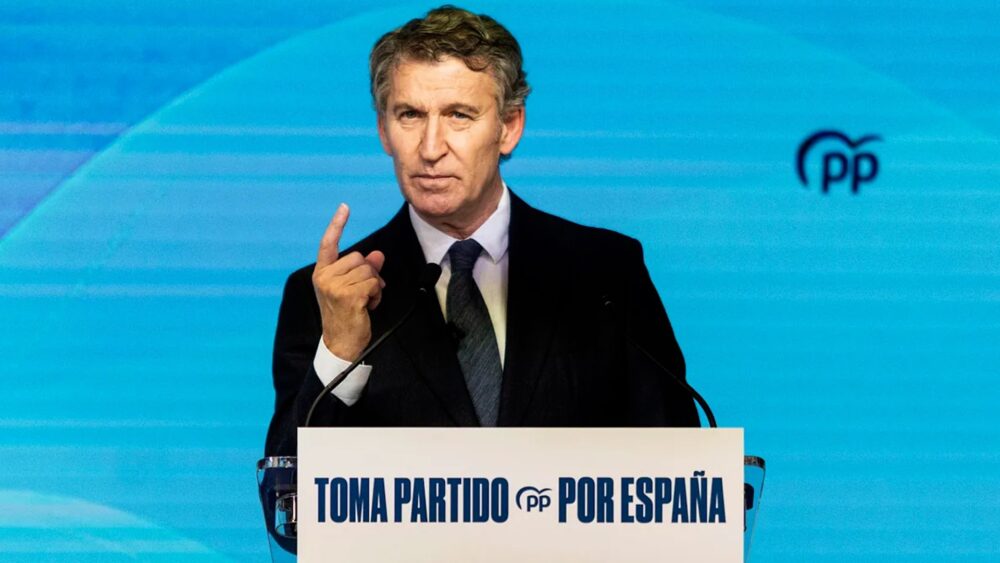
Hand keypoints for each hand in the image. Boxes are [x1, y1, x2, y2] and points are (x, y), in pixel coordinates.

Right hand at [312, 203, 385, 360]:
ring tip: (365, 302)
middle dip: (368, 273)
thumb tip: (378, 255)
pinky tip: (368, 306)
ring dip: (374, 286)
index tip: (345, 207)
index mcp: (322, 273)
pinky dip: (376, 294)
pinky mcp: (348, 295)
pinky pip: (374, 283)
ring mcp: (335, 286)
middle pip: (359, 257)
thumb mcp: (352, 288)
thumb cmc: (346, 315)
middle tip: (364, 293)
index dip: (337, 225)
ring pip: (369, 271)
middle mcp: (324, 277)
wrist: (341, 343)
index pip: (328, 244)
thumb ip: (363, 270)